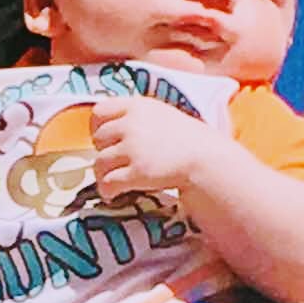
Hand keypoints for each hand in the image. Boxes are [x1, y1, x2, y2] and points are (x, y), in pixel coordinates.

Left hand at [91, 93, 223, 210]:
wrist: (206, 159)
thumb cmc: (185, 139)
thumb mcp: (159, 114)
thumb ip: (134, 116)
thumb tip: (106, 128)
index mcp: (137, 106)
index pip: (99, 112)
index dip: (97, 127)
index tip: (104, 140)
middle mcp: (132, 124)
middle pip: (98, 139)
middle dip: (104, 152)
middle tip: (116, 163)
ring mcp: (134, 148)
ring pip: (99, 163)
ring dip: (103, 175)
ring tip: (113, 183)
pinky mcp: (137, 172)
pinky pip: (108, 183)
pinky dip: (107, 191)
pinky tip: (113, 196)